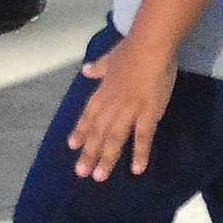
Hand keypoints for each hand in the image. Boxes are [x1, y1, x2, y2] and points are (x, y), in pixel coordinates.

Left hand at [68, 34, 177, 181]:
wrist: (150, 46)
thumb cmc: (131, 50)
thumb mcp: (110, 57)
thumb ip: (99, 68)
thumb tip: (86, 70)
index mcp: (103, 92)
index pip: (88, 115)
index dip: (80, 131)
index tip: (72, 146)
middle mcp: (112, 104)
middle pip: (98, 132)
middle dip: (89, 152)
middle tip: (81, 173)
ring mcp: (129, 110)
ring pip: (114, 138)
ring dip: (106, 158)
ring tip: (99, 177)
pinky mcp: (148, 113)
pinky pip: (143, 137)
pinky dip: (139, 153)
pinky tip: (136, 169)